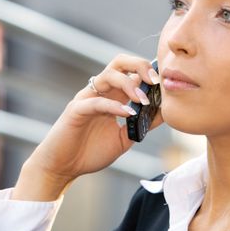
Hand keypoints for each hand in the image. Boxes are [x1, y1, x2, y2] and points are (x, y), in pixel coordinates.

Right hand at [12, 54, 162, 200]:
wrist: (63, 167)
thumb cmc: (91, 151)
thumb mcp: (125, 137)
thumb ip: (144, 124)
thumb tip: (167, 112)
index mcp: (113, 95)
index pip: (132, 70)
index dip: (150, 71)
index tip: (167, 82)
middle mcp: (100, 92)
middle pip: (120, 62)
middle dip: (140, 65)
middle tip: (156, 81)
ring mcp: (87, 98)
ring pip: (108, 75)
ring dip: (130, 85)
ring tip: (143, 101)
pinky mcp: (76, 110)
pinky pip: (96, 101)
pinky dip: (114, 106)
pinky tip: (128, 114)